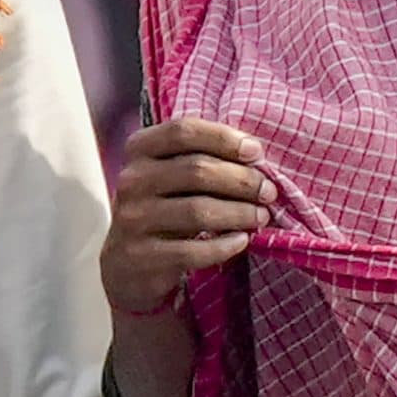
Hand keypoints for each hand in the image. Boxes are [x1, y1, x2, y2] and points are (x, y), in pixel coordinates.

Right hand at [101, 118, 274, 317]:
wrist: (128, 265)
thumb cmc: (162, 208)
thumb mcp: (170, 175)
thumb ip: (202, 157)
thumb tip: (254, 154)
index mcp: (139, 150)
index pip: (183, 131)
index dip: (224, 138)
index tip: (256, 152)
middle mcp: (131, 180)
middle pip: (196, 170)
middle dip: (242, 180)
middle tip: (268, 192)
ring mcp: (132, 219)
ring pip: (197, 210)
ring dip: (239, 213)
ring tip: (261, 216)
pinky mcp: (141, 256)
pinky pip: (192, 250)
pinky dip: (223, 246)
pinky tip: (241, 241)